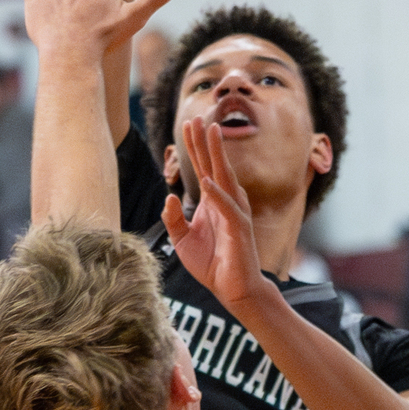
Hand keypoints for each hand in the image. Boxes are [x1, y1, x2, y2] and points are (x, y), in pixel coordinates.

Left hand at [161, 118, 266, 311]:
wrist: (233, 290)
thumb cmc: (212, 264)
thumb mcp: (182, 241)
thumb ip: (173, 219)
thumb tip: (169, 197)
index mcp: (213, 202)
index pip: (203, 168)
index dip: (195, 147)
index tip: (187, 124)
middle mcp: (226, 202)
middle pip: (214, 165)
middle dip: (205, 141)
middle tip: (196, 118)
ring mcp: (234, 213)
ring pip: (225, 177)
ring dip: (217, 155)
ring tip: (210, 133)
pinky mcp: (239, 230)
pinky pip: (227, 208)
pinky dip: (218, 194)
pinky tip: (207, 181)